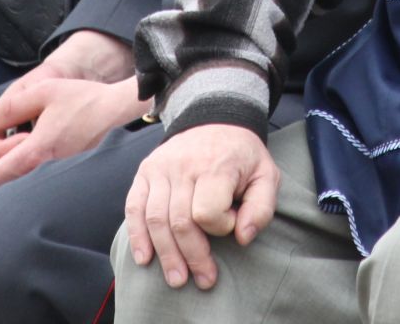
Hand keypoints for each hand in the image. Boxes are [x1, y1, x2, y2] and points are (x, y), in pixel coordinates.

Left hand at [0, 75, 148, 193]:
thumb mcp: (44, 91)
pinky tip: (38, 143)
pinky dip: (23, 167)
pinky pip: (29, 182)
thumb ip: (10, 106)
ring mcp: (53, 179)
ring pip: (11, 186)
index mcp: (35, 153)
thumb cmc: (84, 100)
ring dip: (7, 163)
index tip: (1, 127)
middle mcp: (42, 174)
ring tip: (24, 137)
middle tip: (9, 133)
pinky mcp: (63, 179)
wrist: (118, 113)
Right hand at [123, 125, 278, 290]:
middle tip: (203, 281)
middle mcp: (182, 166)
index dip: (220, 228)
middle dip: (191, 257)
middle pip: (179, 222)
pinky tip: (144, 259)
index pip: (207, 211)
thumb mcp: (266, 175)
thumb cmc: (242, 156)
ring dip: (165, 254)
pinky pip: (133, 207)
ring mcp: (159, 168)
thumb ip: (261, 208)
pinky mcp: (145, 172)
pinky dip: (137, 235)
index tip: (232, 226)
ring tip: (177, 279)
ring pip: (155, 219)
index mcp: (214, 166)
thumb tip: (243, 238)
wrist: (214, 118)